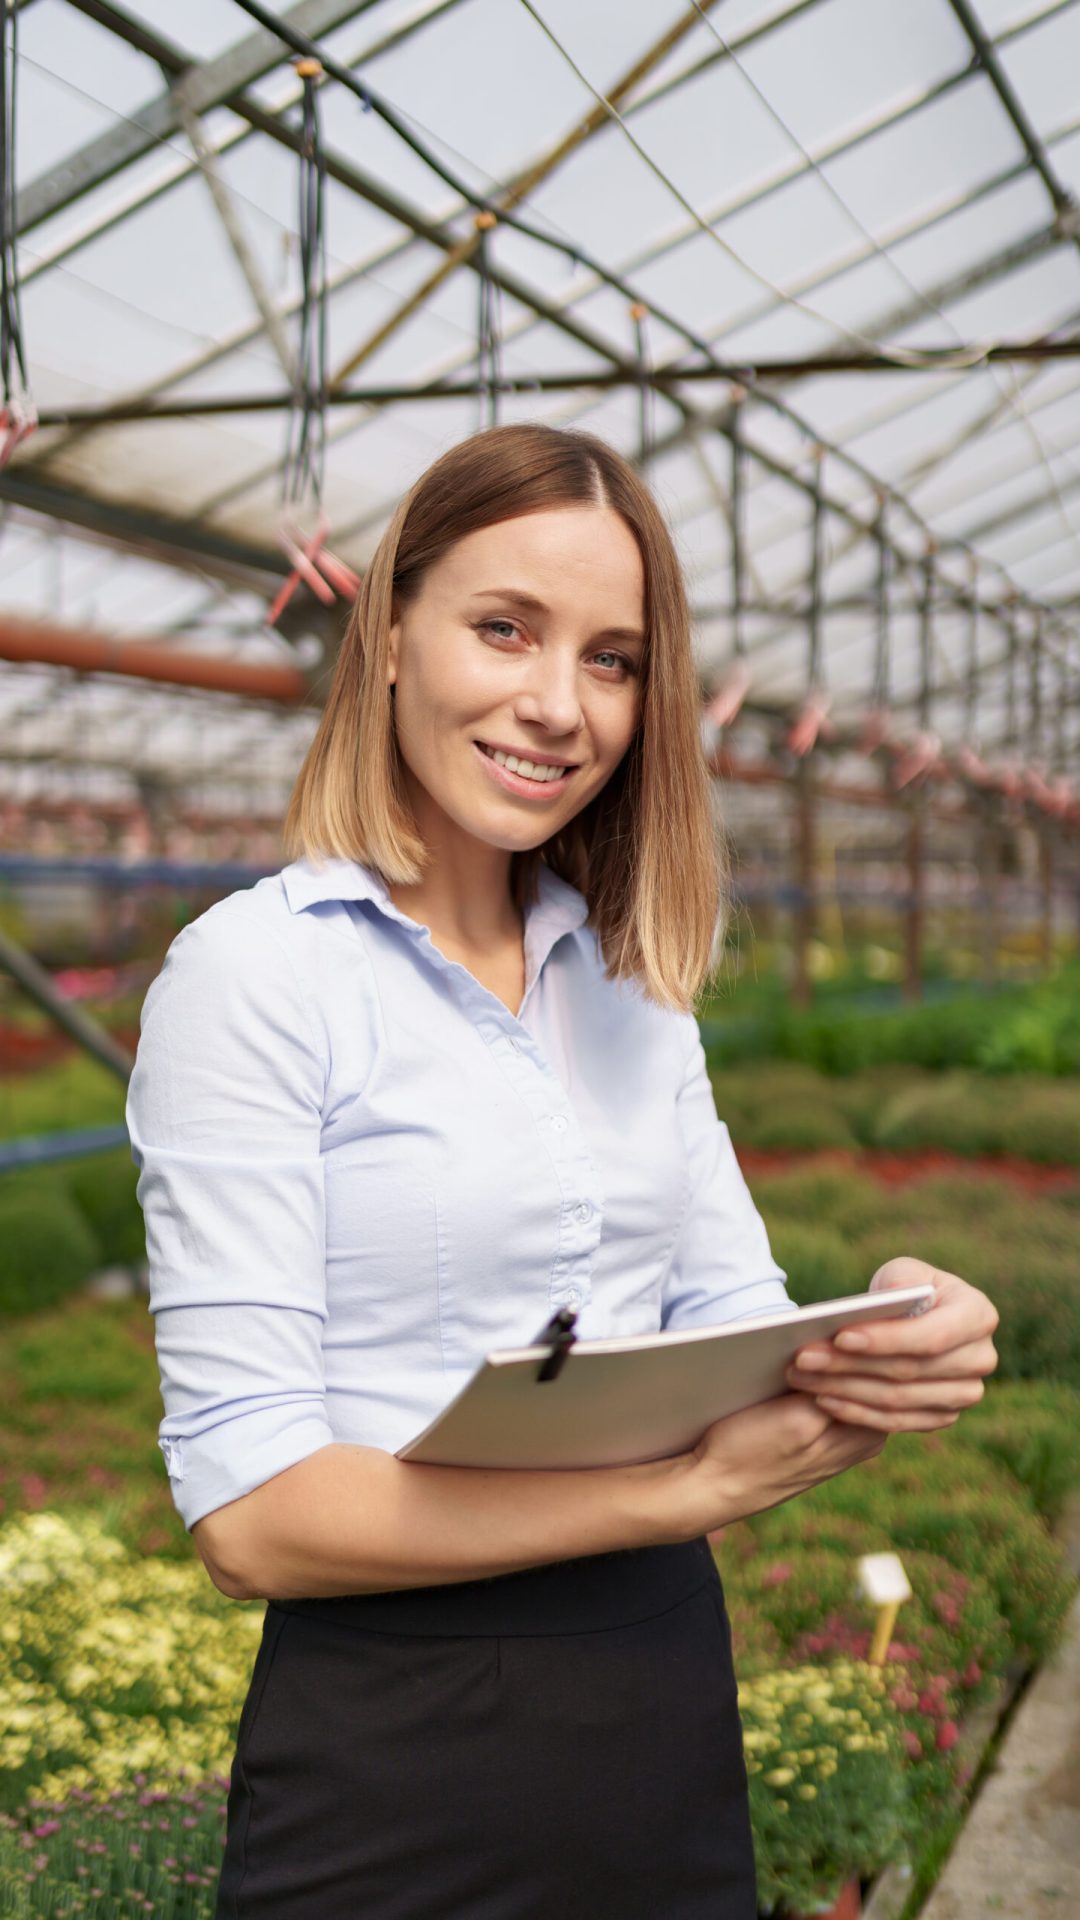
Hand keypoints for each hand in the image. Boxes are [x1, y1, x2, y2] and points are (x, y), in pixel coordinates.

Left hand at [783, 1257, 999, 1433]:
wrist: (918, 1319)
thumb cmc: (908, 1288)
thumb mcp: (905, 1272)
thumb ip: (899, 1281)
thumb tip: (890, 1299)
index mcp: (978, 1315)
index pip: (930, 1336)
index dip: (885, 1340)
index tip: (840, 1336)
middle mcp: (981, 1359)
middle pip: (909, 1371)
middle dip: (850, 1365)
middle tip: (803, 1358)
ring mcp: (965, 1393)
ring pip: (898, 1400)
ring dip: (844, 1390)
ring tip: (802, 1377)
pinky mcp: (942, 1416)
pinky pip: (895, 1422)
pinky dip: (856, 1412)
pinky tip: (822, 1400)